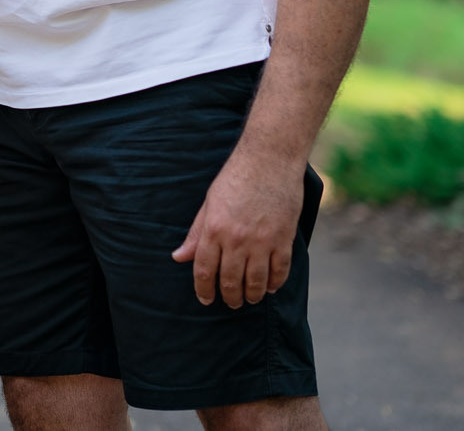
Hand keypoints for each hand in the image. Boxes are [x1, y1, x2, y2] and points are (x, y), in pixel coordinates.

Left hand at [171, 149, 306, 307]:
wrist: (269, 160)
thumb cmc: (235, 178)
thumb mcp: (209, 203)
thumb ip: (197, 234)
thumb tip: (179, 257)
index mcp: (214, 229)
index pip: (205, 271)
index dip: (204, 290)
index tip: (206, 299)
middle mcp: (237, 239)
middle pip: (230, 281)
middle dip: (229, 297)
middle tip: (230, 302)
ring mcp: (263, 241)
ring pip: (255, 282)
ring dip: (251, 296)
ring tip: (248, 299)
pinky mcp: (284, 240)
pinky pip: (280, 272)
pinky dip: (274, 284)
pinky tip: (268, 287)